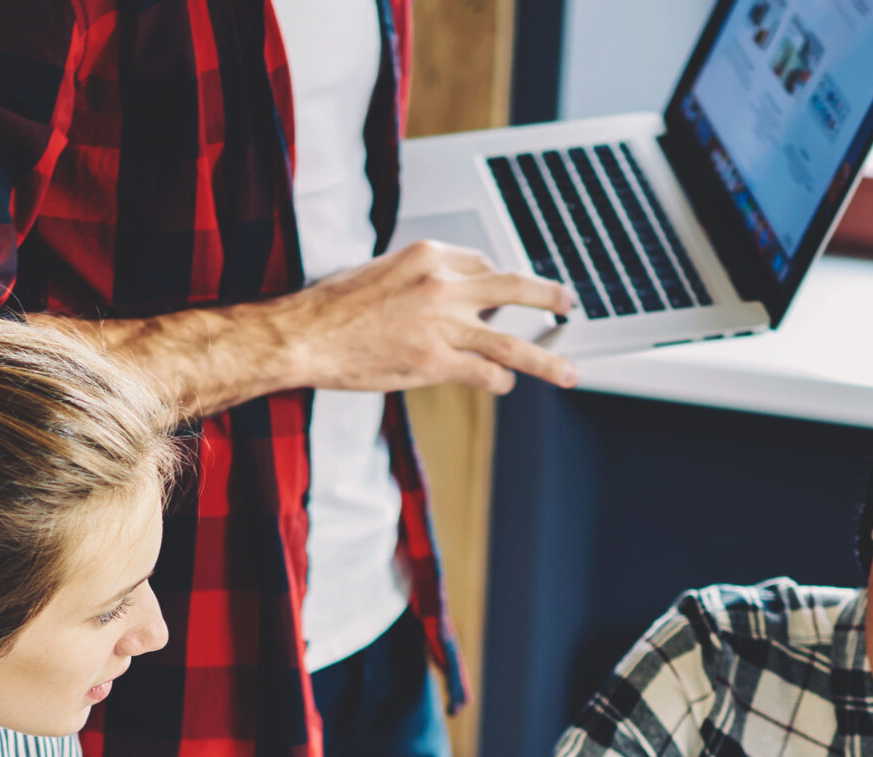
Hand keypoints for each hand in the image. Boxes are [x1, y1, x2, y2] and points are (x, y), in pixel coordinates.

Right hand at [271, 242, 578, 395]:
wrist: (303, 336)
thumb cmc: (330, 308)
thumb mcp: (380, 271)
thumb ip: (418, 278)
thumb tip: (441, 295)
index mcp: (428, 255)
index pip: (483, 264)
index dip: (498, 283)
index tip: (507, 294)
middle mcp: (443, 285)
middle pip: (514, 287)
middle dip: (548, 297)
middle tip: (567, 304)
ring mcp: (443, 325)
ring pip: (512, 341)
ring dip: (547, 358)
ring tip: (568, 370)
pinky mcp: (435, 362)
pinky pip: (484, 372)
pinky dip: (500, 381)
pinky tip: (504, 385)